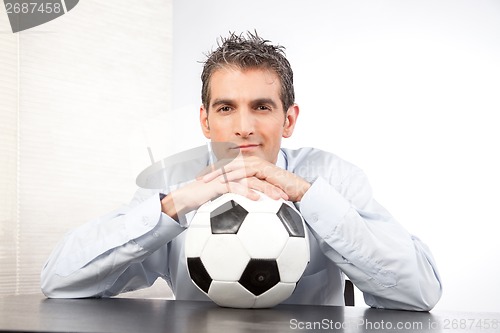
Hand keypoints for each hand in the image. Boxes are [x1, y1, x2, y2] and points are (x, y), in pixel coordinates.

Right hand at [161, 174, 278, 220]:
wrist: (188, 198)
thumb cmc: (207, 201)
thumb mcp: (227, 202)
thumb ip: (240, 203)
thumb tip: (253, 216)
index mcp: (239, 177)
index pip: (261, 179)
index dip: (275, 187)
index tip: (288, 197)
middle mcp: (235, 174)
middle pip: (260, 178)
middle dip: (275, 187)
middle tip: (289, 197)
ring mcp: (227, 177)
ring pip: (251, 181)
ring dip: (266, 190)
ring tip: (278, 199)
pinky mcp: (219, 183)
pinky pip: (236, 186)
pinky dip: (246, 192)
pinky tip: (256, 200)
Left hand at [201, 155, 310, 202]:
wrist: (297, 190)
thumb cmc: (281, 193)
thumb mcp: (261, 193)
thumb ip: (250, 193)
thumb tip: (239, 202)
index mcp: (250, 166)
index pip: (228, 167)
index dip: (214, 172)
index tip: (201, 179)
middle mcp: (251, 162)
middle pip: (226, 165)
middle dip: (211, 171)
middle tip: (197, 179)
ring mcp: (256, 164)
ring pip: (231, 167)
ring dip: (216, 173)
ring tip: (205, 181)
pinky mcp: (260, 168)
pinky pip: (242, 172)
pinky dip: (230, 177)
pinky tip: (221, 183)